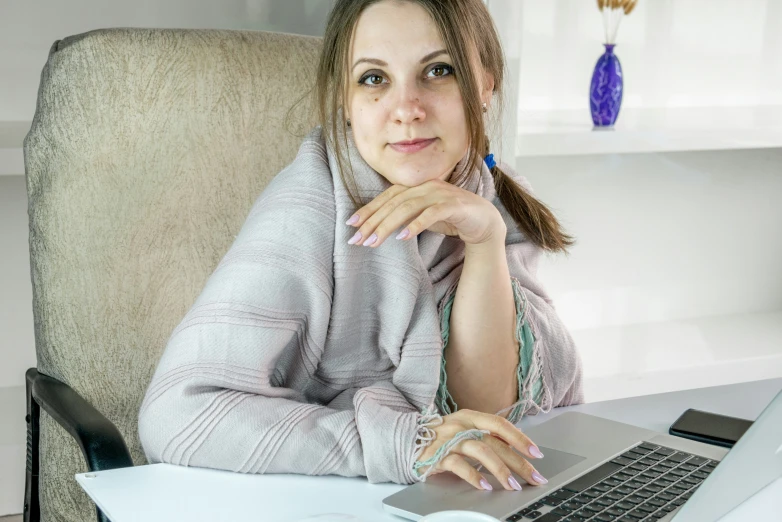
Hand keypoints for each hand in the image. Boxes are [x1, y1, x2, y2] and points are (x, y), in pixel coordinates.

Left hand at [345, 179, 505, 247]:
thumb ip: (405, 217)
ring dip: (388, 225)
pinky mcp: (453, 205)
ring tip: (374, 241)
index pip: (387, 196)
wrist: (484, 221)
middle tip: (357, 239)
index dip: (369, 209)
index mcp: (417, 186)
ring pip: (408, 208)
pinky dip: (416, 225)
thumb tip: (379, 227)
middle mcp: (426, 186)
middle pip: (393, 203)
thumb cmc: (451, 218)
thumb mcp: (422, 217)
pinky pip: (431, 214)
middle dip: (373, 221)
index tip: (351, 223)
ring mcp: (440, 194)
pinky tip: (403, 237)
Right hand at [415, 409, 547, 490]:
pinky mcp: (437, 455)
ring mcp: (449, 440)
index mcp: (469, 416)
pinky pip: (459, 465)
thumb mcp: (462, 430)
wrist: (404, 439)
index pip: (500, 424)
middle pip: (495, 442)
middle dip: (518, 461)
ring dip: (500, 470)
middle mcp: (460, 425)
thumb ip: (483, 436)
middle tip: (534, 477)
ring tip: (512, 485)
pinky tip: (485, 486)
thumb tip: (513, 450)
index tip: (536, 453)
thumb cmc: (438, 437)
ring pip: (481, 452)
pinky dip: (474, 476)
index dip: (520, 438)